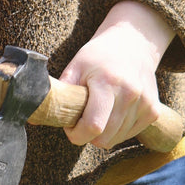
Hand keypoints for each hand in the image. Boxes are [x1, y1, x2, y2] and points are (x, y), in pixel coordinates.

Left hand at [59, 1, 174, 148]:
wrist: (133, 44)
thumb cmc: (98, 56)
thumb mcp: (75, 66)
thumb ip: (59, 91)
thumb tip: (31, 115)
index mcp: (107, 82)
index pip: (93, 126)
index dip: (77, 134)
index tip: (70, 127)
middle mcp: (130, 94)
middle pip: (104, 138)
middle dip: (87, 135)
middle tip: (80, 119)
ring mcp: (144, 103)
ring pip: (116, 140)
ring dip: (102, 133)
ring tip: (97, 112)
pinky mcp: (153, 111)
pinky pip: (129, 135)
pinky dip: (117, 131)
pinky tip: (112, 113)